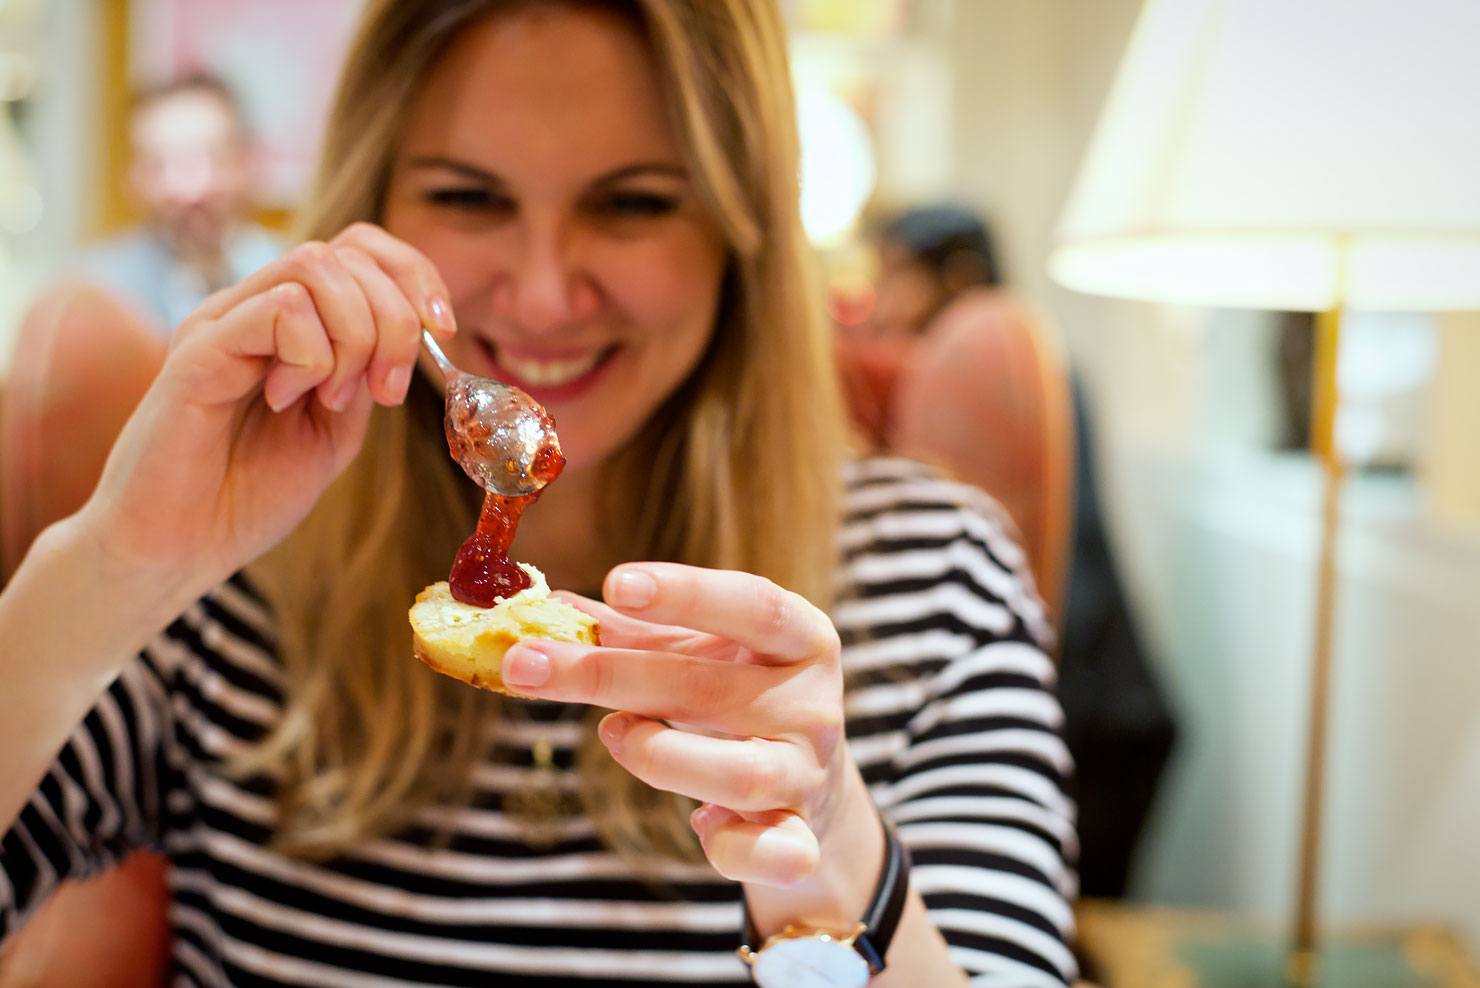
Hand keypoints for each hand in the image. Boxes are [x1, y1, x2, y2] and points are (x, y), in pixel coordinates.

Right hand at [82, 223, 455, 597]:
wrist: (176, 549)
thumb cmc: (247, 495)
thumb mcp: (335, 430)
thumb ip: (367, 375)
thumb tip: (412, 330)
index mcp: (290, 322)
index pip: (361, 248)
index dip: (415, 277)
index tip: (443, 333)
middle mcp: (253, 307)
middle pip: (350, 251)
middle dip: (395, 322)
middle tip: (382, 391)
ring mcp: (223, 321)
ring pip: (316, 266)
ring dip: (353, 337)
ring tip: (330, 399)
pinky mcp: (198, 348)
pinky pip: (280, 309)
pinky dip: (310, 358)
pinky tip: (284, 400)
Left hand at [501, 563, 859, 887]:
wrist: (816, 790)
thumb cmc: (740, 701)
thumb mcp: (700, 655)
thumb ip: (630, 632)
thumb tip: (542, 608)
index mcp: (801, 640)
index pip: (753, 605)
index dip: (686, 592)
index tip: (615, 583)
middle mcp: (812, 703)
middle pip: (708, 688)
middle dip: (608, 675)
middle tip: (525, 665)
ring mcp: (807, 773)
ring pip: (736, 772)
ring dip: (657, 754)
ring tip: (614, 732)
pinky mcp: (802, 837)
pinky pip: (771, 854)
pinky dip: (729, 847)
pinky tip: (702, 824)